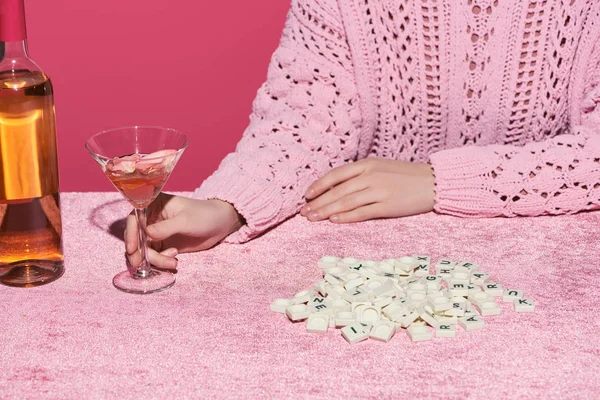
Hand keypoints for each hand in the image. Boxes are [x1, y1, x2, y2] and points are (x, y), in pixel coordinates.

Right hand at [125, 193, 244, 269]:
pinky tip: (174, 260)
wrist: (220, 224)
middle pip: (136, 237)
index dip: (130, 234)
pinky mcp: (164, 244)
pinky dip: (161, 261)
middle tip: (142, 264)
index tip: (132, 249)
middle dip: (139, 252)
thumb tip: (147, 234)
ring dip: (154, 259)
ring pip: (144, 249)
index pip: (134, 218)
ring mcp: (157, 232)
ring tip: (172, 262)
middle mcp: (151, 218)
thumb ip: (166, 228)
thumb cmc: (204, 215)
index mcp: (154, 204)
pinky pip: (154, 255)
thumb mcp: (185, 221)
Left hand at [300, 158, 434, 222]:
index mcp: (367, 164)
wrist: (433, 182)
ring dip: (327, 211)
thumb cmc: (406, 176)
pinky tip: (334, 221)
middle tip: (304, 212)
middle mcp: (370, 176)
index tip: (307, 195)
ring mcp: (379, 190)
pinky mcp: (388, 205)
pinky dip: (346, 217)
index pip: (336, 174)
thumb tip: (338, 187)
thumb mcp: (381, 168)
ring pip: (346, 201)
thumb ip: (361, 175)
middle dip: (318, 202)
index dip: (319, 185)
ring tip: (313, 218)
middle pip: (337, 190)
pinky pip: (362, 212)